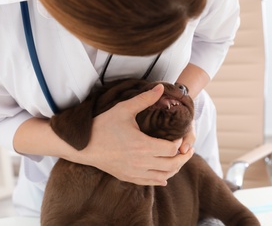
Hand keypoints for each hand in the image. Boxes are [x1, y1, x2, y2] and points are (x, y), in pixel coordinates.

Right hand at [74, 84, 194, 185]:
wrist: (83, 146)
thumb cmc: (102, 126)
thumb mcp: (123, 109)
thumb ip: (144, 99)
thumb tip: (161, 87)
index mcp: (143, 146)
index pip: (171, 149)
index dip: (179, 143)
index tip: (179, 136)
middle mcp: (141, 162)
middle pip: (172, 165)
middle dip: (183, 157)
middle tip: (188, 150)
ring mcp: (134, 172)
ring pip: (163, 176)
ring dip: (174, 168)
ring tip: (179, 159)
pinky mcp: (128, 177)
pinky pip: (150, 183)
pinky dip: (161, 179)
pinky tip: (164, 176)